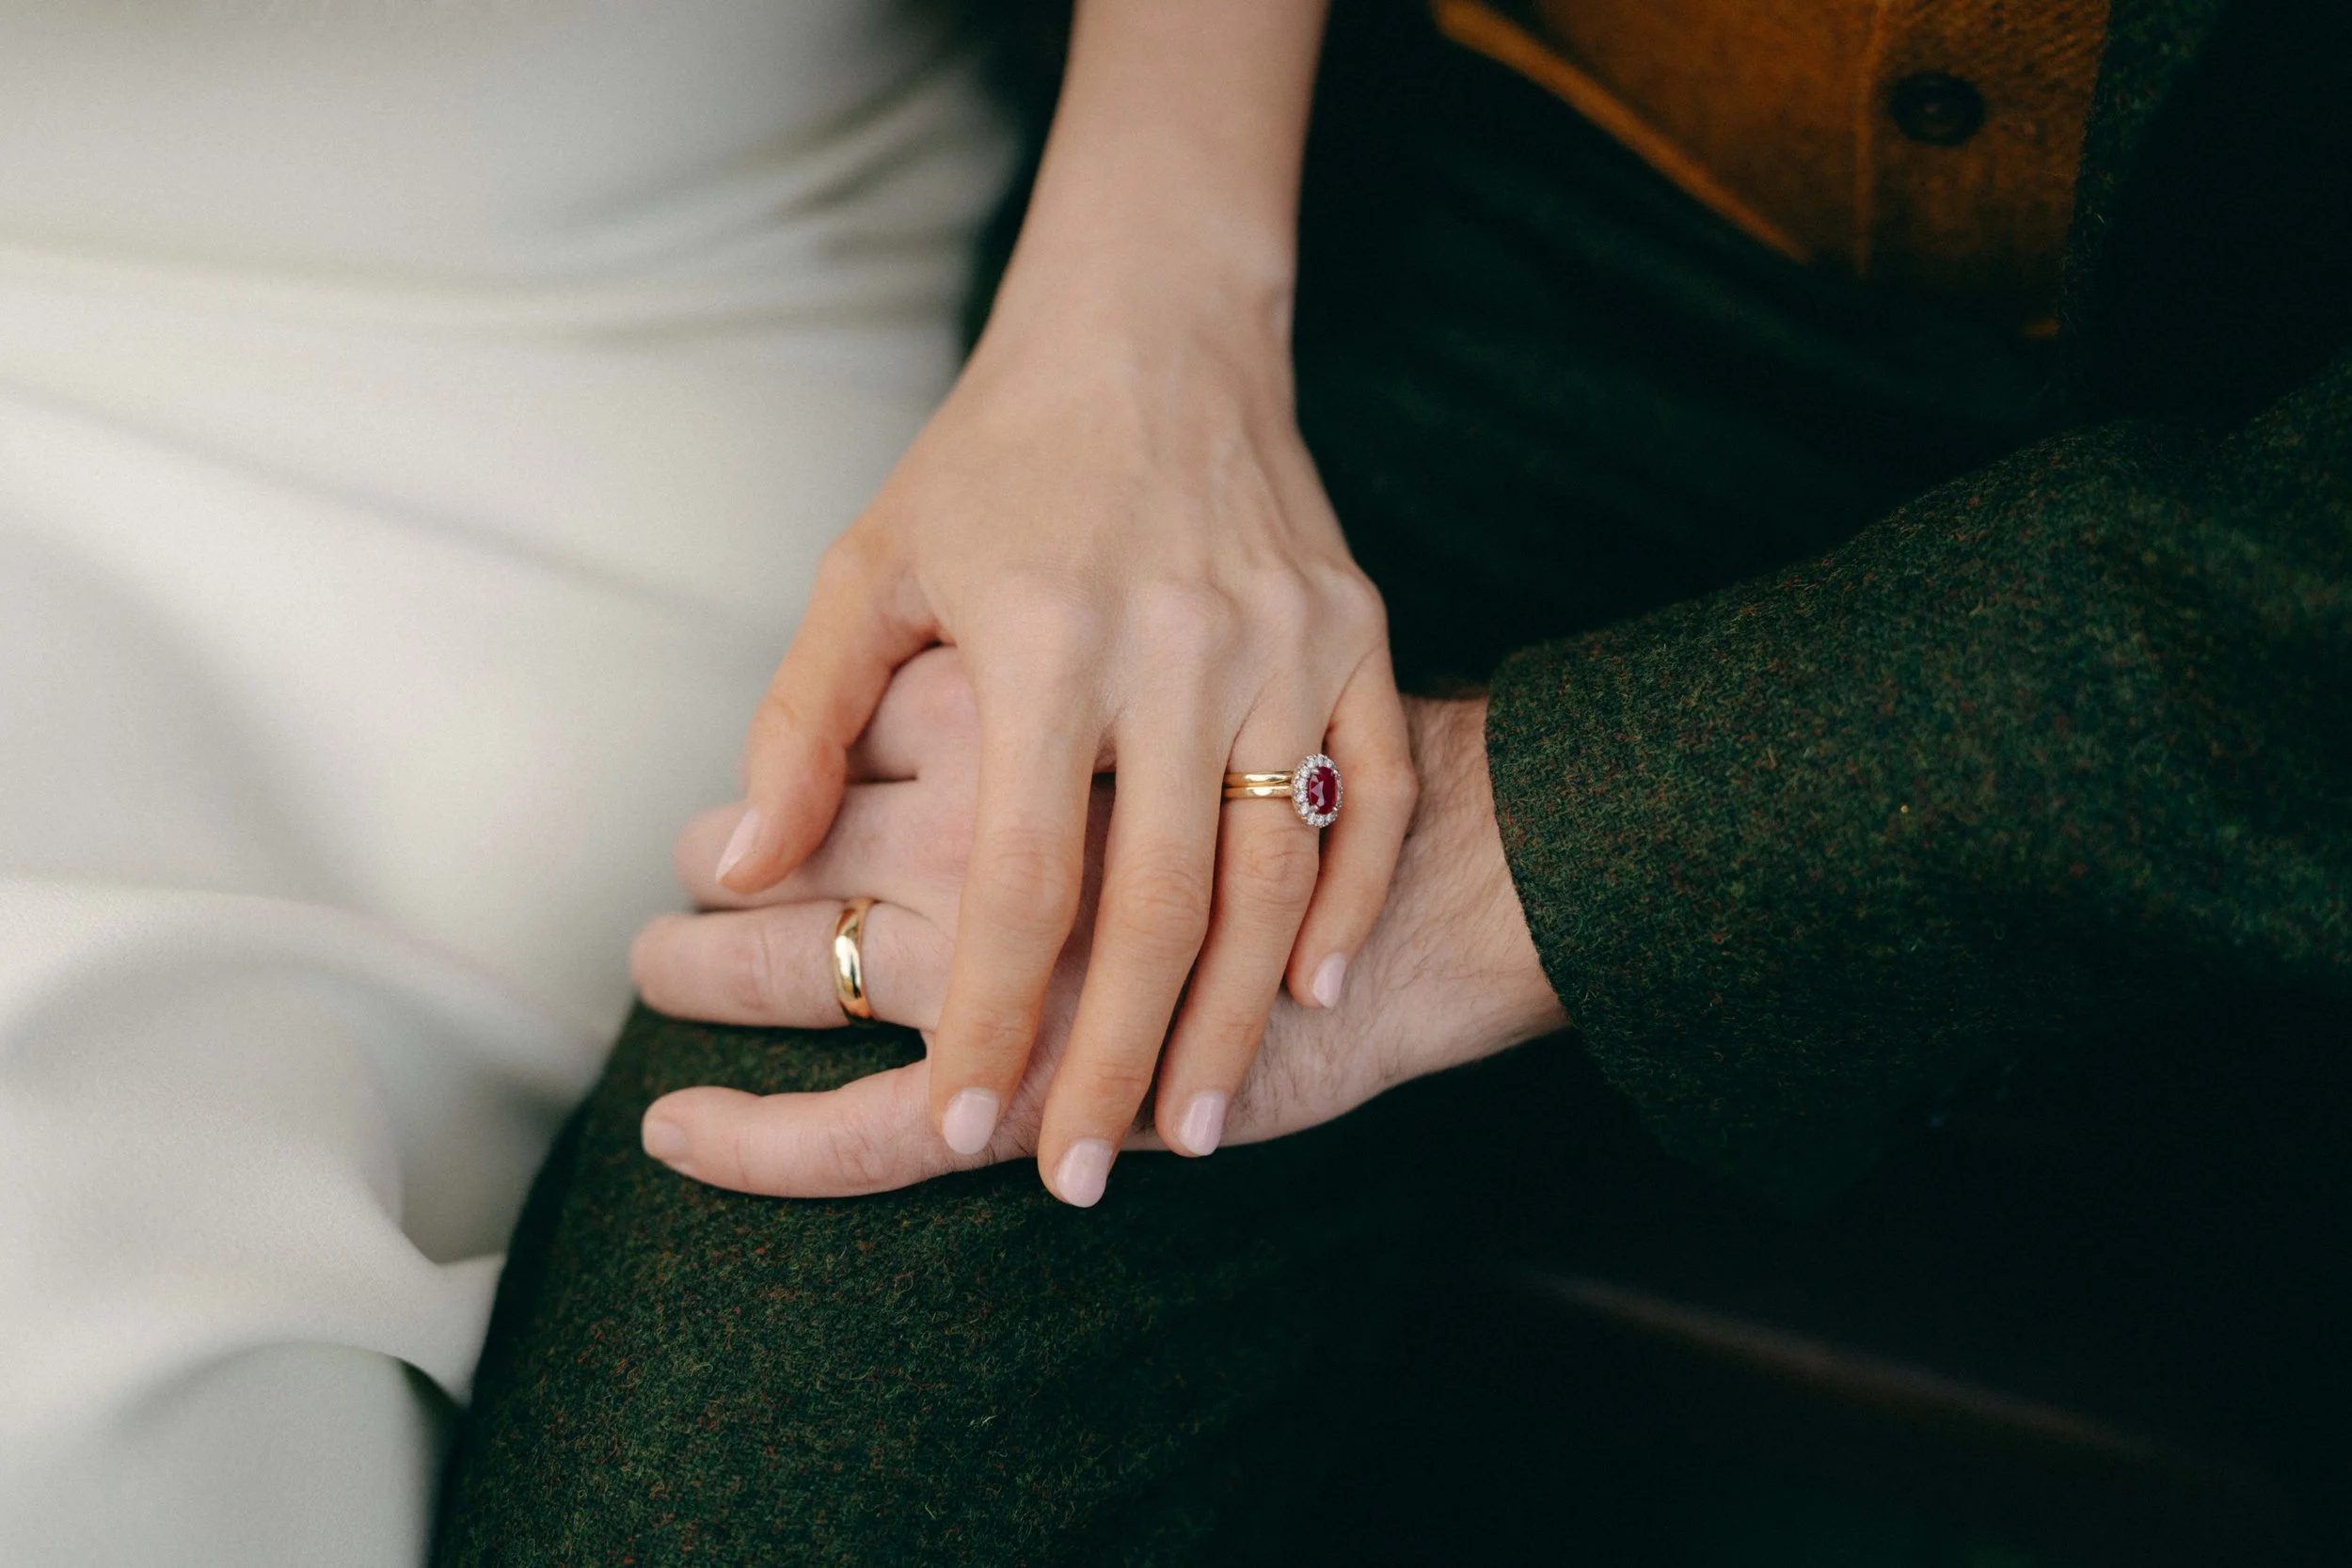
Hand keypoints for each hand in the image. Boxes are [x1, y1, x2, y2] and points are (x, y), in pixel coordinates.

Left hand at [703, 1, 1416, 1204]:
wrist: (1157, 329)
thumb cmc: (993, 459)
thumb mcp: (870, 567)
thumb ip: (802, 722)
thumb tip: (739, 865)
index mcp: (1043, 637)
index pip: (1018, 877)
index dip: (994, 1016)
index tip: (972, 1130)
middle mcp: (1176, 645)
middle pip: (1155, 904)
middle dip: (1114, 1060)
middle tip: (1077, 1173)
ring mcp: (1283, 640)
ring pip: (1273, 872)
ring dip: (1236, 1015)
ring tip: (1194, 1127)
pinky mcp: (1353, 633)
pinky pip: (1368, 793)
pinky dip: (1348, 901)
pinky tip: (1311, 995)